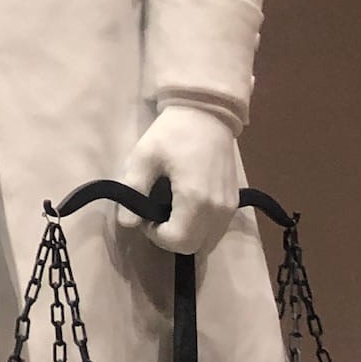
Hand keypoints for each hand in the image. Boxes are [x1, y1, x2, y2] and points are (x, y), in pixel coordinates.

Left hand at [117, 106, 241, 255]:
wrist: (206, 113)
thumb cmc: (172, 133)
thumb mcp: (144, 157)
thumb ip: (134, 190)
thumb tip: (126, 223)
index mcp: (194, 199)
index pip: (177, 242)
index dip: (156, 236)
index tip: (146, 217)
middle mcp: (217, 209)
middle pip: (193, 248)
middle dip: (171, 239)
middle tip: (157, 217)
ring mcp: (229, 207)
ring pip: (208, 242)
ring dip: (187, 236)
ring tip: (172, 212)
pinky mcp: (234, 202)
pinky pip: (217, 230)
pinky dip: (201, 229)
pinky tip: (187, 208)